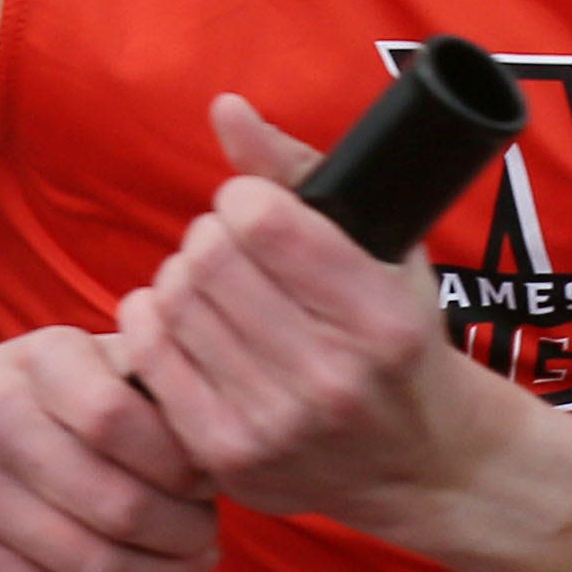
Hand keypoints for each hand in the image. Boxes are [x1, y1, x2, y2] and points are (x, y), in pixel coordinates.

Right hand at [0, 328, 217, 571]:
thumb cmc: (11, 395)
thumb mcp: (65, 357)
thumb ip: (142, 372)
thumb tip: (234, 415)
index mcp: (37, 359)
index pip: (126, 421)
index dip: (186, 462)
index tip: (214, 480)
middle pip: (117, 504)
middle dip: (186, 533)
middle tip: (211, 539)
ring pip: (89, 564)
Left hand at [116, 97, 490, 540]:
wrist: (420, 462)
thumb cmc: (398, 338)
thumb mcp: (382, 249)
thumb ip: (300, 172)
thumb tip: (225, 108)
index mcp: (380, 318)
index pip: (263, 222)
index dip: (242, 198)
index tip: (252, 206)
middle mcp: (330, 376)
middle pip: (209, 261)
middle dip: (209, 235)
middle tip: (227, 243)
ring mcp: (276, 425)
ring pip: (175, 305)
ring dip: (182, 276)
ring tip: (209, 282)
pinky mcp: (228, 458)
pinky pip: (152, 359)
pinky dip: (154, 322)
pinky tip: (180, 318)